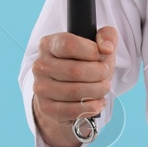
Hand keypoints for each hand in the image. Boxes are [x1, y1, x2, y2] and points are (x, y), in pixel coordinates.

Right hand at [31, 26, 116, 146]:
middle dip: (99, 73)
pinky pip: (71, 110)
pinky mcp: (46, 108)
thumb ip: (107, 36)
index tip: (101, 55)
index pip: (69, 45)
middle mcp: (40, 65)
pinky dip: (90, 107)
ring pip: (75, 91)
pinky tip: (99, 102)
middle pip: (75, 70)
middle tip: (105, 74)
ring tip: (104, 87)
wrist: (71, 91)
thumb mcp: (97, 45)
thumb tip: (107, 48)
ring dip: (97, 90)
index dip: (91, 51)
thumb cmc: (85, 64)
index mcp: (48, 44)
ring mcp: (40, 88)